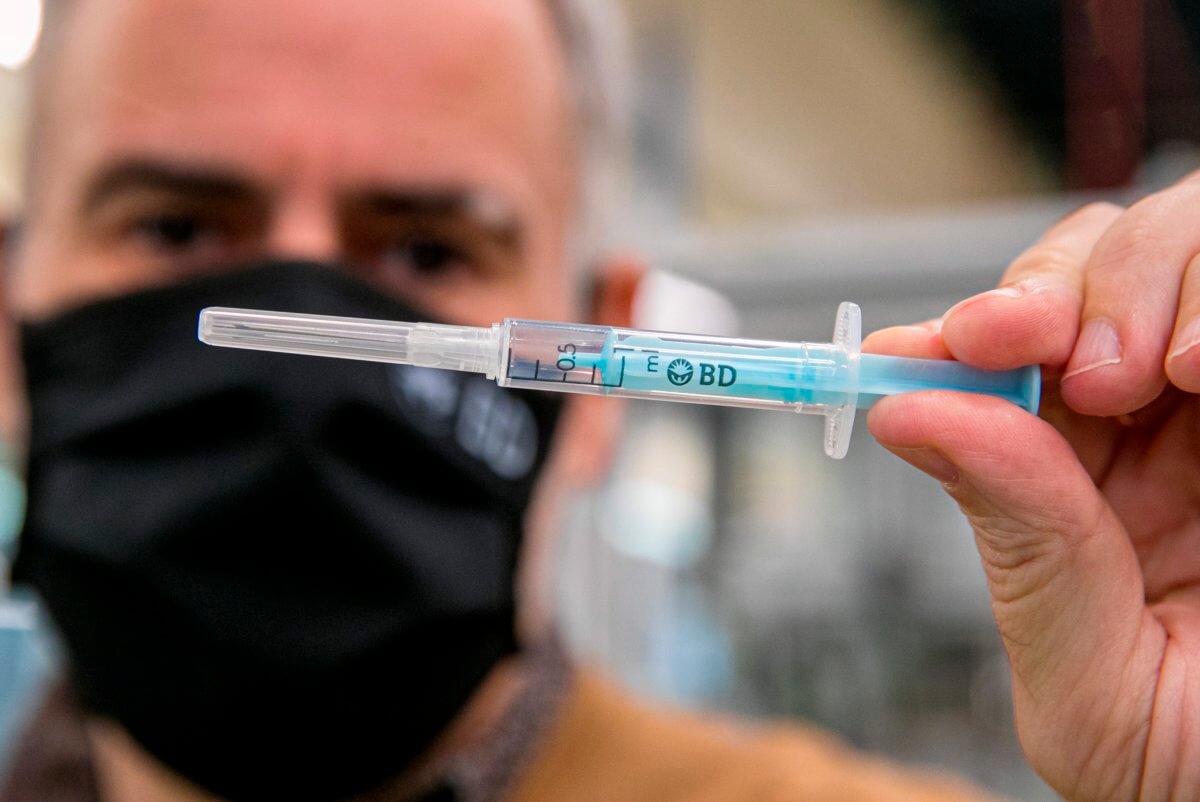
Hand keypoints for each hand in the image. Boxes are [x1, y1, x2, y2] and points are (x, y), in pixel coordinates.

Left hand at [863, 182, 1199, 800]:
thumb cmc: (1188, 769)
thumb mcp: (1091, 683)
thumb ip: (1018, 544)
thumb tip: (905, 411)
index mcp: (1081, 485)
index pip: (1009, 361)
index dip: (972, 333)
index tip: (956, 340)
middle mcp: (1162, 426)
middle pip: (1093, 273)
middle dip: (1059, 289)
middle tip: (1049, 349)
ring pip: (1181, 244)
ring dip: (1151, 278)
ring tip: (1161, 373)